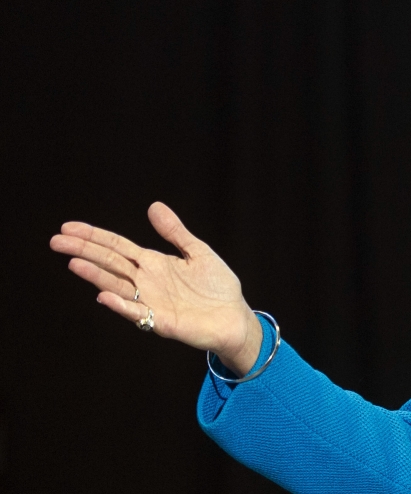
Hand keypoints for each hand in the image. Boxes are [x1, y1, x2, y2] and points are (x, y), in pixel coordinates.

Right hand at [50, 202, 262, 374]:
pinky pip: (138, 312)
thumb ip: (175, 232)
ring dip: (95, 275)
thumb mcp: (197, 252)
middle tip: (55, 240)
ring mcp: (152, 302)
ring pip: (117, 286)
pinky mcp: (162, 321)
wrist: (236, 317)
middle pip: (110, 263)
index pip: (117, 247)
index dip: (94, 236)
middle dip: (84, 251)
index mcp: (154, 263)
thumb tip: (154, 206)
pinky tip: (104, 296)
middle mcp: (146, 282)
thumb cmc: (217, 288)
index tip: (68, 227)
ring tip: (73, 262)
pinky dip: (121, 305)